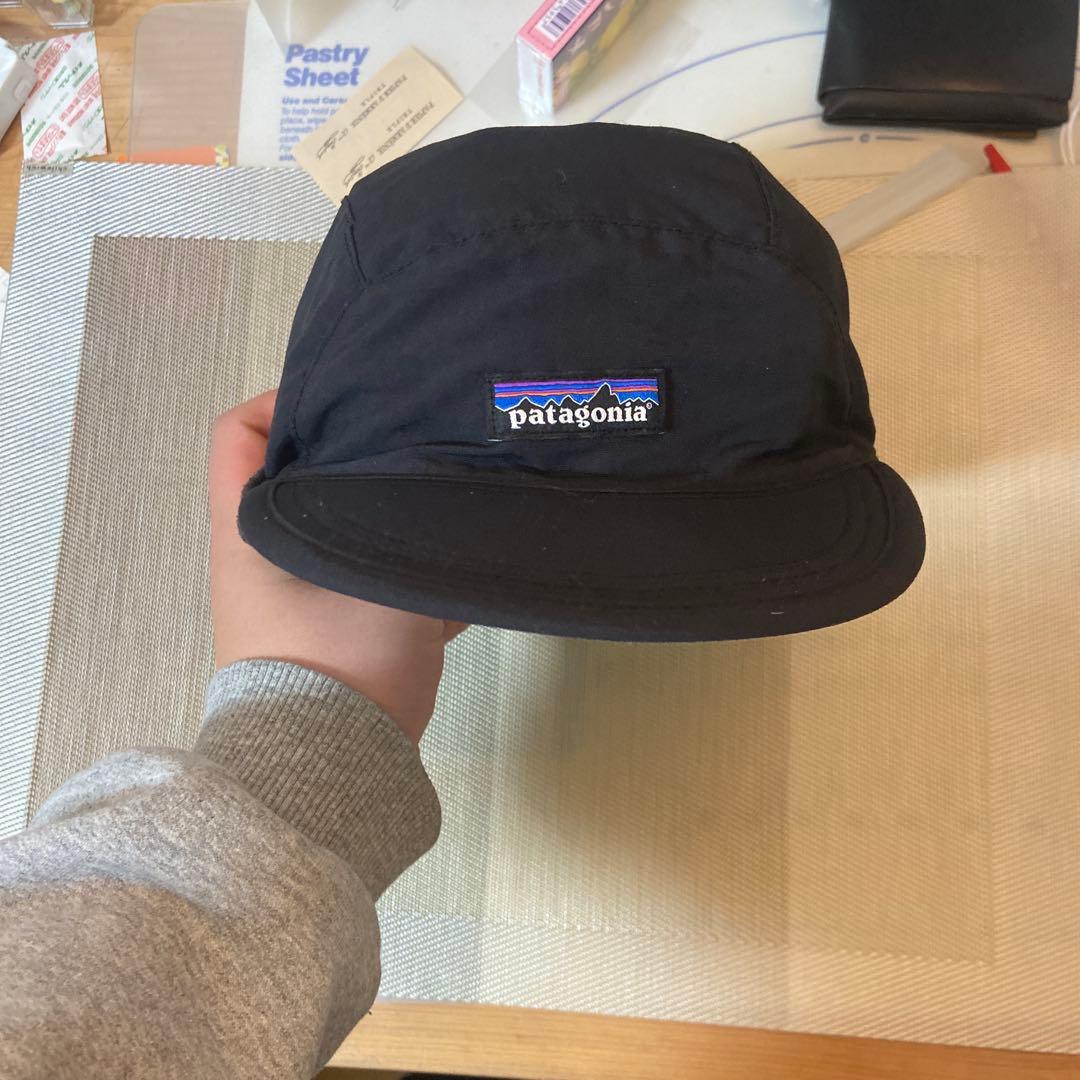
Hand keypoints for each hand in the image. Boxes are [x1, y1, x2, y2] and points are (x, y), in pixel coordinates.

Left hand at [208, 390, 465, 742]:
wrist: (332, 770)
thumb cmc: (339, 662)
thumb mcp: (382, 575)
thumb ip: (414, 525)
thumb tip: (453, 493)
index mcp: (251, 529)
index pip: (237, 433)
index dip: (282, 400)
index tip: (348, 399)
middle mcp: (265, 554)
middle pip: (300, 474)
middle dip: (357, 456)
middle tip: (415, 440)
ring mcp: (300, 593)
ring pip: (343, 525)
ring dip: (388, 514)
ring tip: (443, 497)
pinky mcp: (333, 629)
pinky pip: (371, 576)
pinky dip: (405, 569)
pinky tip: (455, 570)